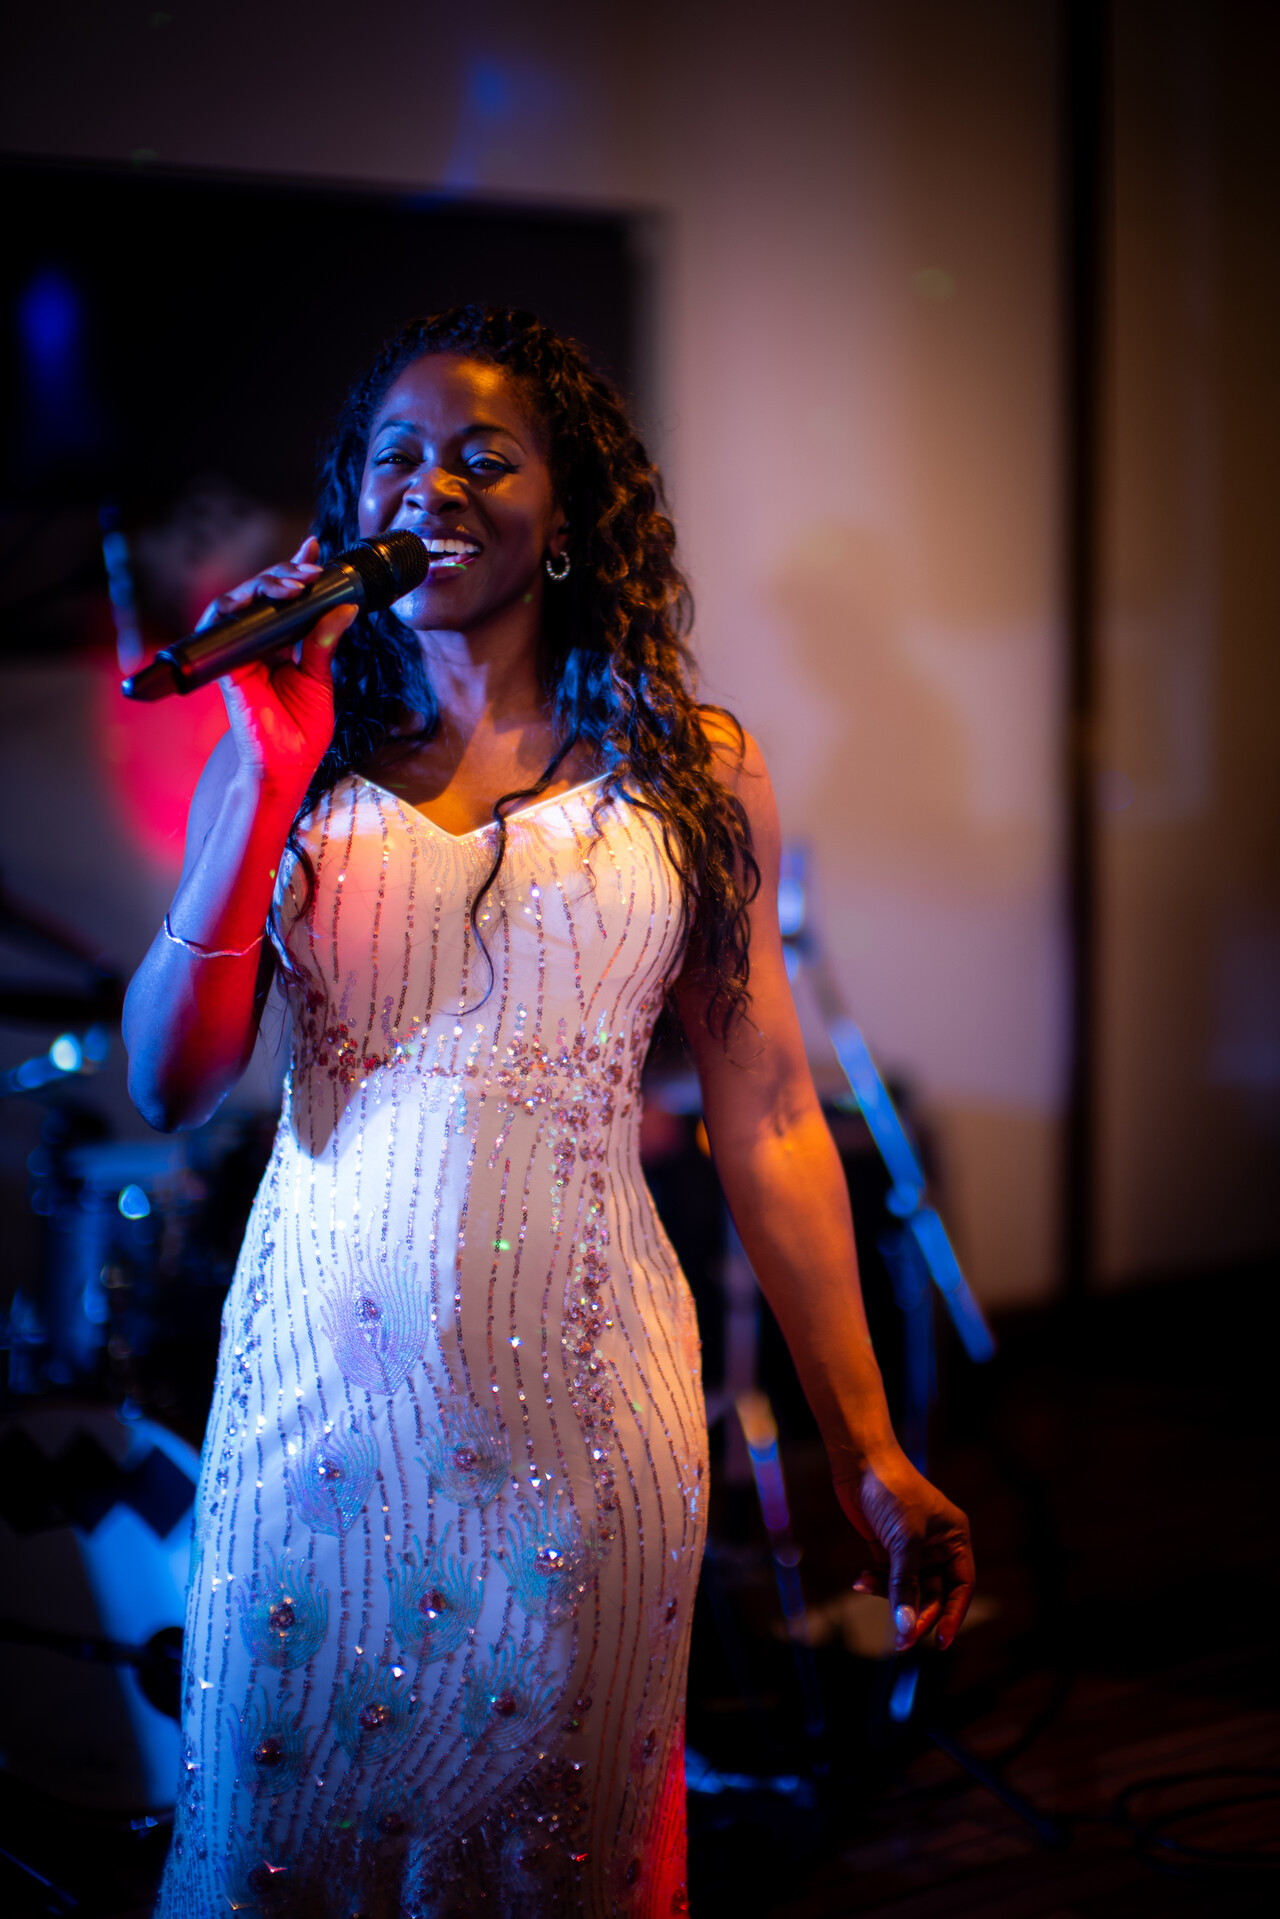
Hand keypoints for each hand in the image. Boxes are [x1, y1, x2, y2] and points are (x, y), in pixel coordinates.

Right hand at [197, 538, 357, 798]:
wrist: (288, 766)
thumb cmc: (302, 729)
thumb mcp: (320, 679)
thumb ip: (324, 641)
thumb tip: (345, 605)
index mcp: (279, 644)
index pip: (284, 598)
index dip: (294, 569)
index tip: (314, 547)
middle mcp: (256, 643)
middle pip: (261, 592)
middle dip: (286, 573)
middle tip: (312, 570)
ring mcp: (238, 652)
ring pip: (240, 600)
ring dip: (266, 584)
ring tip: (297, 583)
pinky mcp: (225, 665)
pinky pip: (221, 626)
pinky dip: (237, 606)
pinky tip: (259, 596)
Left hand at [833, 1445, 973, 1652]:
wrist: (859, 1462)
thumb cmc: (893, 1491)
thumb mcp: (904, 1540)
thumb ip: (905, 1584)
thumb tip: (906, 1627)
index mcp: (955, 1539)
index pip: (962, 1586)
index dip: (954, 1615)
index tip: (942, 1643)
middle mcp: (937, 1546)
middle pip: (934, 1593)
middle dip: (917, 1613)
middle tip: (903, 1638)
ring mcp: (912, 1548)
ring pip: (908, 1588)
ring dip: (891, 1596)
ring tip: (869, 1590)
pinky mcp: (887, 1547)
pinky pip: (888, 1578)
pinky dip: (876, 1583)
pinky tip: (861, 1581)